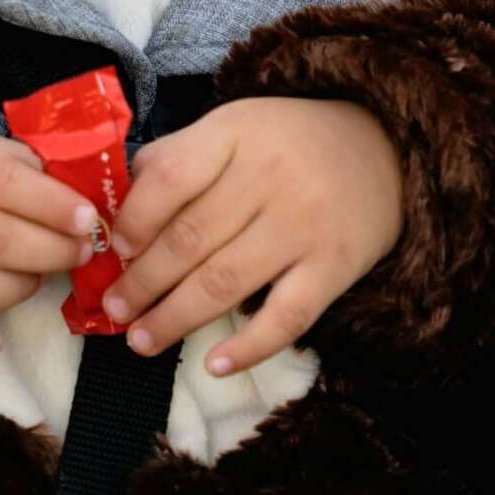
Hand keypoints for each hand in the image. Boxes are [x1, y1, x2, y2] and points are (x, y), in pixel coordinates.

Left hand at [99, 96, 403, 375]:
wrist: (383, 149)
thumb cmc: (286, 144)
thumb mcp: (231, 129)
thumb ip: (176, 161)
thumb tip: (114, 212)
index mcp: (234, 135)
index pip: (171, 177)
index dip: (133, 220)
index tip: (111, 250)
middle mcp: (269, 178)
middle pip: (191, 238)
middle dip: (142, 282)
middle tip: (113, 310)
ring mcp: (304, 226)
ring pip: (226, 282)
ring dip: (175, 318)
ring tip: (141, 341)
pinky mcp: (334, 268)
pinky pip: (287, 317)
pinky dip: (249, 347)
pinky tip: (214, 366)